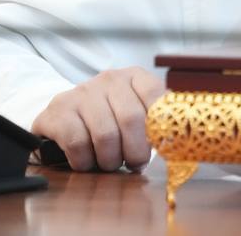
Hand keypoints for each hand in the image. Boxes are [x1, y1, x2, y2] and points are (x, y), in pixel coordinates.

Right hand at [31, 67, 164, 171]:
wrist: (63, 118)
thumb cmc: (110, 120)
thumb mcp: (136, 114)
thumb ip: (158, 122)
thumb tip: (182, 140)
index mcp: (134, 76)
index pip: (155, 95)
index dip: (159, 125)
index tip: (159, 147)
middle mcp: (109, 79)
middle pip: (131, 119)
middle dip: (135, 151)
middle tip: (134, 164)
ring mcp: (81, 93)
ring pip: (105, 135)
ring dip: (110, 160)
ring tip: (109, 162)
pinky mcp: (58, 111)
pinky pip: (77, 144)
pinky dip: (85, 161)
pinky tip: (86, 161)